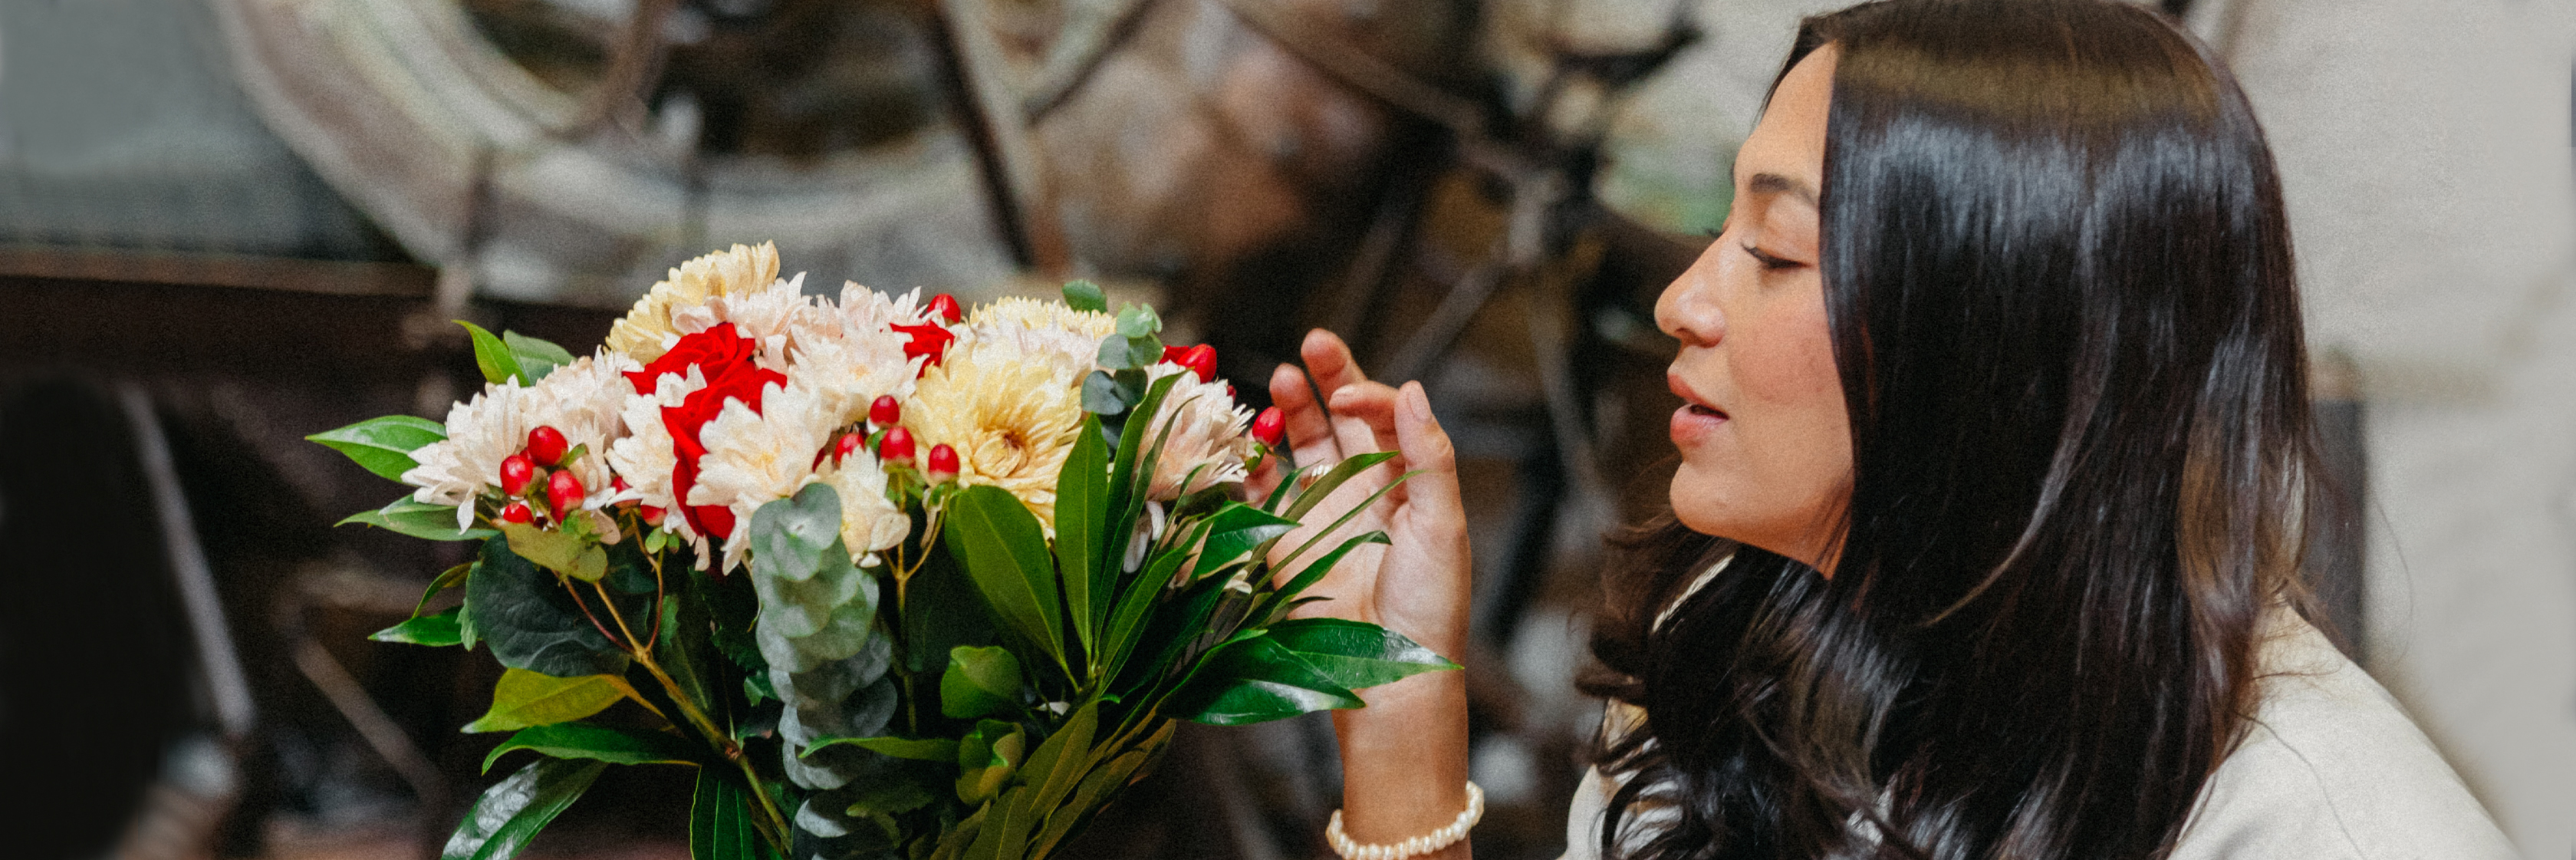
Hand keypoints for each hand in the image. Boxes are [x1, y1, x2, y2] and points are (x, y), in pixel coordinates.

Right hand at [1253, 330, 1470, 661]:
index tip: (1348, 395)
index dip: (1367, 395)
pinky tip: (1249, 436)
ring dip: (1290, 410)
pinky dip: (1251, 462)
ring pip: (1301, 446)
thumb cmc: (1430, 605)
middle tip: (1313, 342)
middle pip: (1343, 418)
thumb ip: (1429, 454)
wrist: (1389, 673)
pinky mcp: (1283, 540)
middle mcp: (1364, 490)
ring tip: (1280, 376)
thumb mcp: (1443, 522)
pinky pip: (1261, 491)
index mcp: (1409, 483)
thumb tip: (1412, 388)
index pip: (1386, 418)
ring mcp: (1321, 512)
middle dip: (1328, 378)